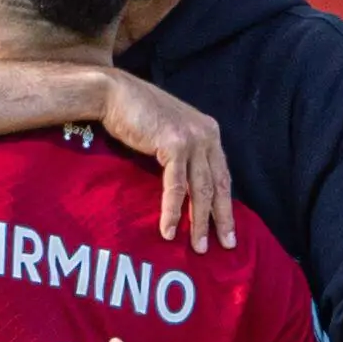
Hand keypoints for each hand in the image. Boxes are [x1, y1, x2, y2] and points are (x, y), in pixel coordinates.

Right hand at [98, 74, 234, 252]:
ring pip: (201, 189)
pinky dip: (173, 211)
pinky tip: (169, 231)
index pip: (222, 175)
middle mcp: (206, 135)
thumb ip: (183, 155)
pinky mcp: (175, 144)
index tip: (227, 229)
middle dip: (222, 218)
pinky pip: (176, 187)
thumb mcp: (169, 135)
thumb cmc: (136, 115)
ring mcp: (193, 139)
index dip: (226, 204)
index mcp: (209, 132)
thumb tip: (187, 188)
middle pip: (219, 185)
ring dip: (199, 222)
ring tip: (199, 247)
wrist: (115, 94)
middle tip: (226, 245)